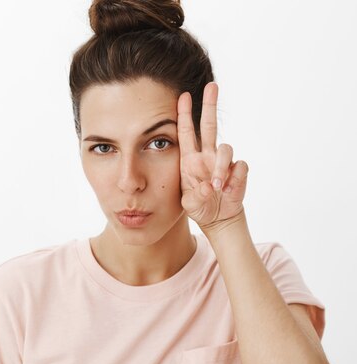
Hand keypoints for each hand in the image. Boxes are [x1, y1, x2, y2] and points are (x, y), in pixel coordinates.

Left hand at [177, 82, 248, 230]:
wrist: (217, 218)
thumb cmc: (199, 206)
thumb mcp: (189, 204)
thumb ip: (195, 196)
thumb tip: (208, 187)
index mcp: (190, 159)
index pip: (186, 132)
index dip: (184, 115)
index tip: (182, 96)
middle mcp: (207, 156)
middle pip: (210, 125)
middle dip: (210, 105)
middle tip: (212, 86)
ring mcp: (223, 162)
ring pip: (226, 149)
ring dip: (221, 168)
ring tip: (217, 187)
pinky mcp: (238, 171)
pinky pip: (240, 166)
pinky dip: (234, 179)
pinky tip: (228, 190)